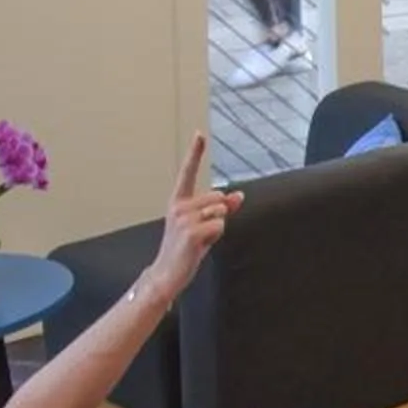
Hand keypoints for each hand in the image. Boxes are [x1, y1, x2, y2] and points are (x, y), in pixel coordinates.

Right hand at [142, 136, 240, 307]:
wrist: (168, 273)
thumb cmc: (185, 248)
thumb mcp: (204, 226)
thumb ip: (221, 209)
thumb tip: (239, 195)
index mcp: (179, 202)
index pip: (188, 173)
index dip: (195, 153)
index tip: (199, 134)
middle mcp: (179, 207)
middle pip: (218, 197)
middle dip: (220, 214)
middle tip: (203, 233)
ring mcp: (183, 219)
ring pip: (221, 211)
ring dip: (218, 227)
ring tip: (201, 239)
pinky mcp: (191, 232)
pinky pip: (220, 225)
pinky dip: (217, 236)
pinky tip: (201, 245)